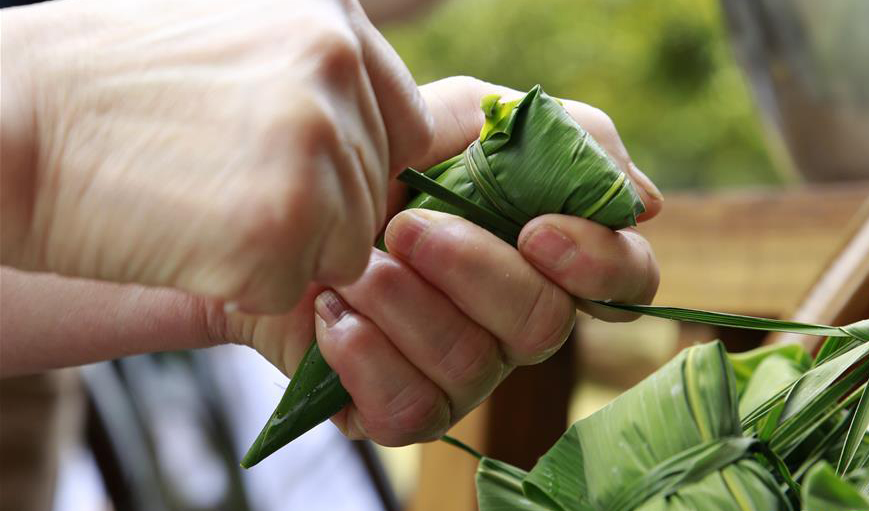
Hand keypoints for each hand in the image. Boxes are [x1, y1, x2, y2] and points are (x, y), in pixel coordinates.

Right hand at [0, 0, 432, 312]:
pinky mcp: (281, 223)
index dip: (364, 167)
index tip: (305, 175)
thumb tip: (437, 130)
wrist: (6, 121)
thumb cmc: (113, 88)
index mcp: (334, 22)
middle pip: (378, 193)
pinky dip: (245, 279)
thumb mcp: (243, 43)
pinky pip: (297, 285)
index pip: (411, 128)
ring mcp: (312, 144)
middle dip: (320, 211)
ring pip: (348, 246)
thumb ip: (332, 82)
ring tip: (202, 202)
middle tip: (224, 182)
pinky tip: (186, 234)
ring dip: (285, 248)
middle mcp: (337, 70)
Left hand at [220, 77, 661, 445]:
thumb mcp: (462, 116)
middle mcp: (513, 322)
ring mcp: (461, 372)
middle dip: (472, 270)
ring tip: (352, 263)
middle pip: (543, 324)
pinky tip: (330, 310)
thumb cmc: (375, 158)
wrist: (277, 200)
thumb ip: (555, 139)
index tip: (536, 229)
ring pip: (470, 365)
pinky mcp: (399, 408)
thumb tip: (643, 202)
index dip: (596, 263)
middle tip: (403, 225)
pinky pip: (410, 411)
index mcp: (542, 256)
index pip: (623, 279)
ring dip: (404, 304)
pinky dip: (365, 354)